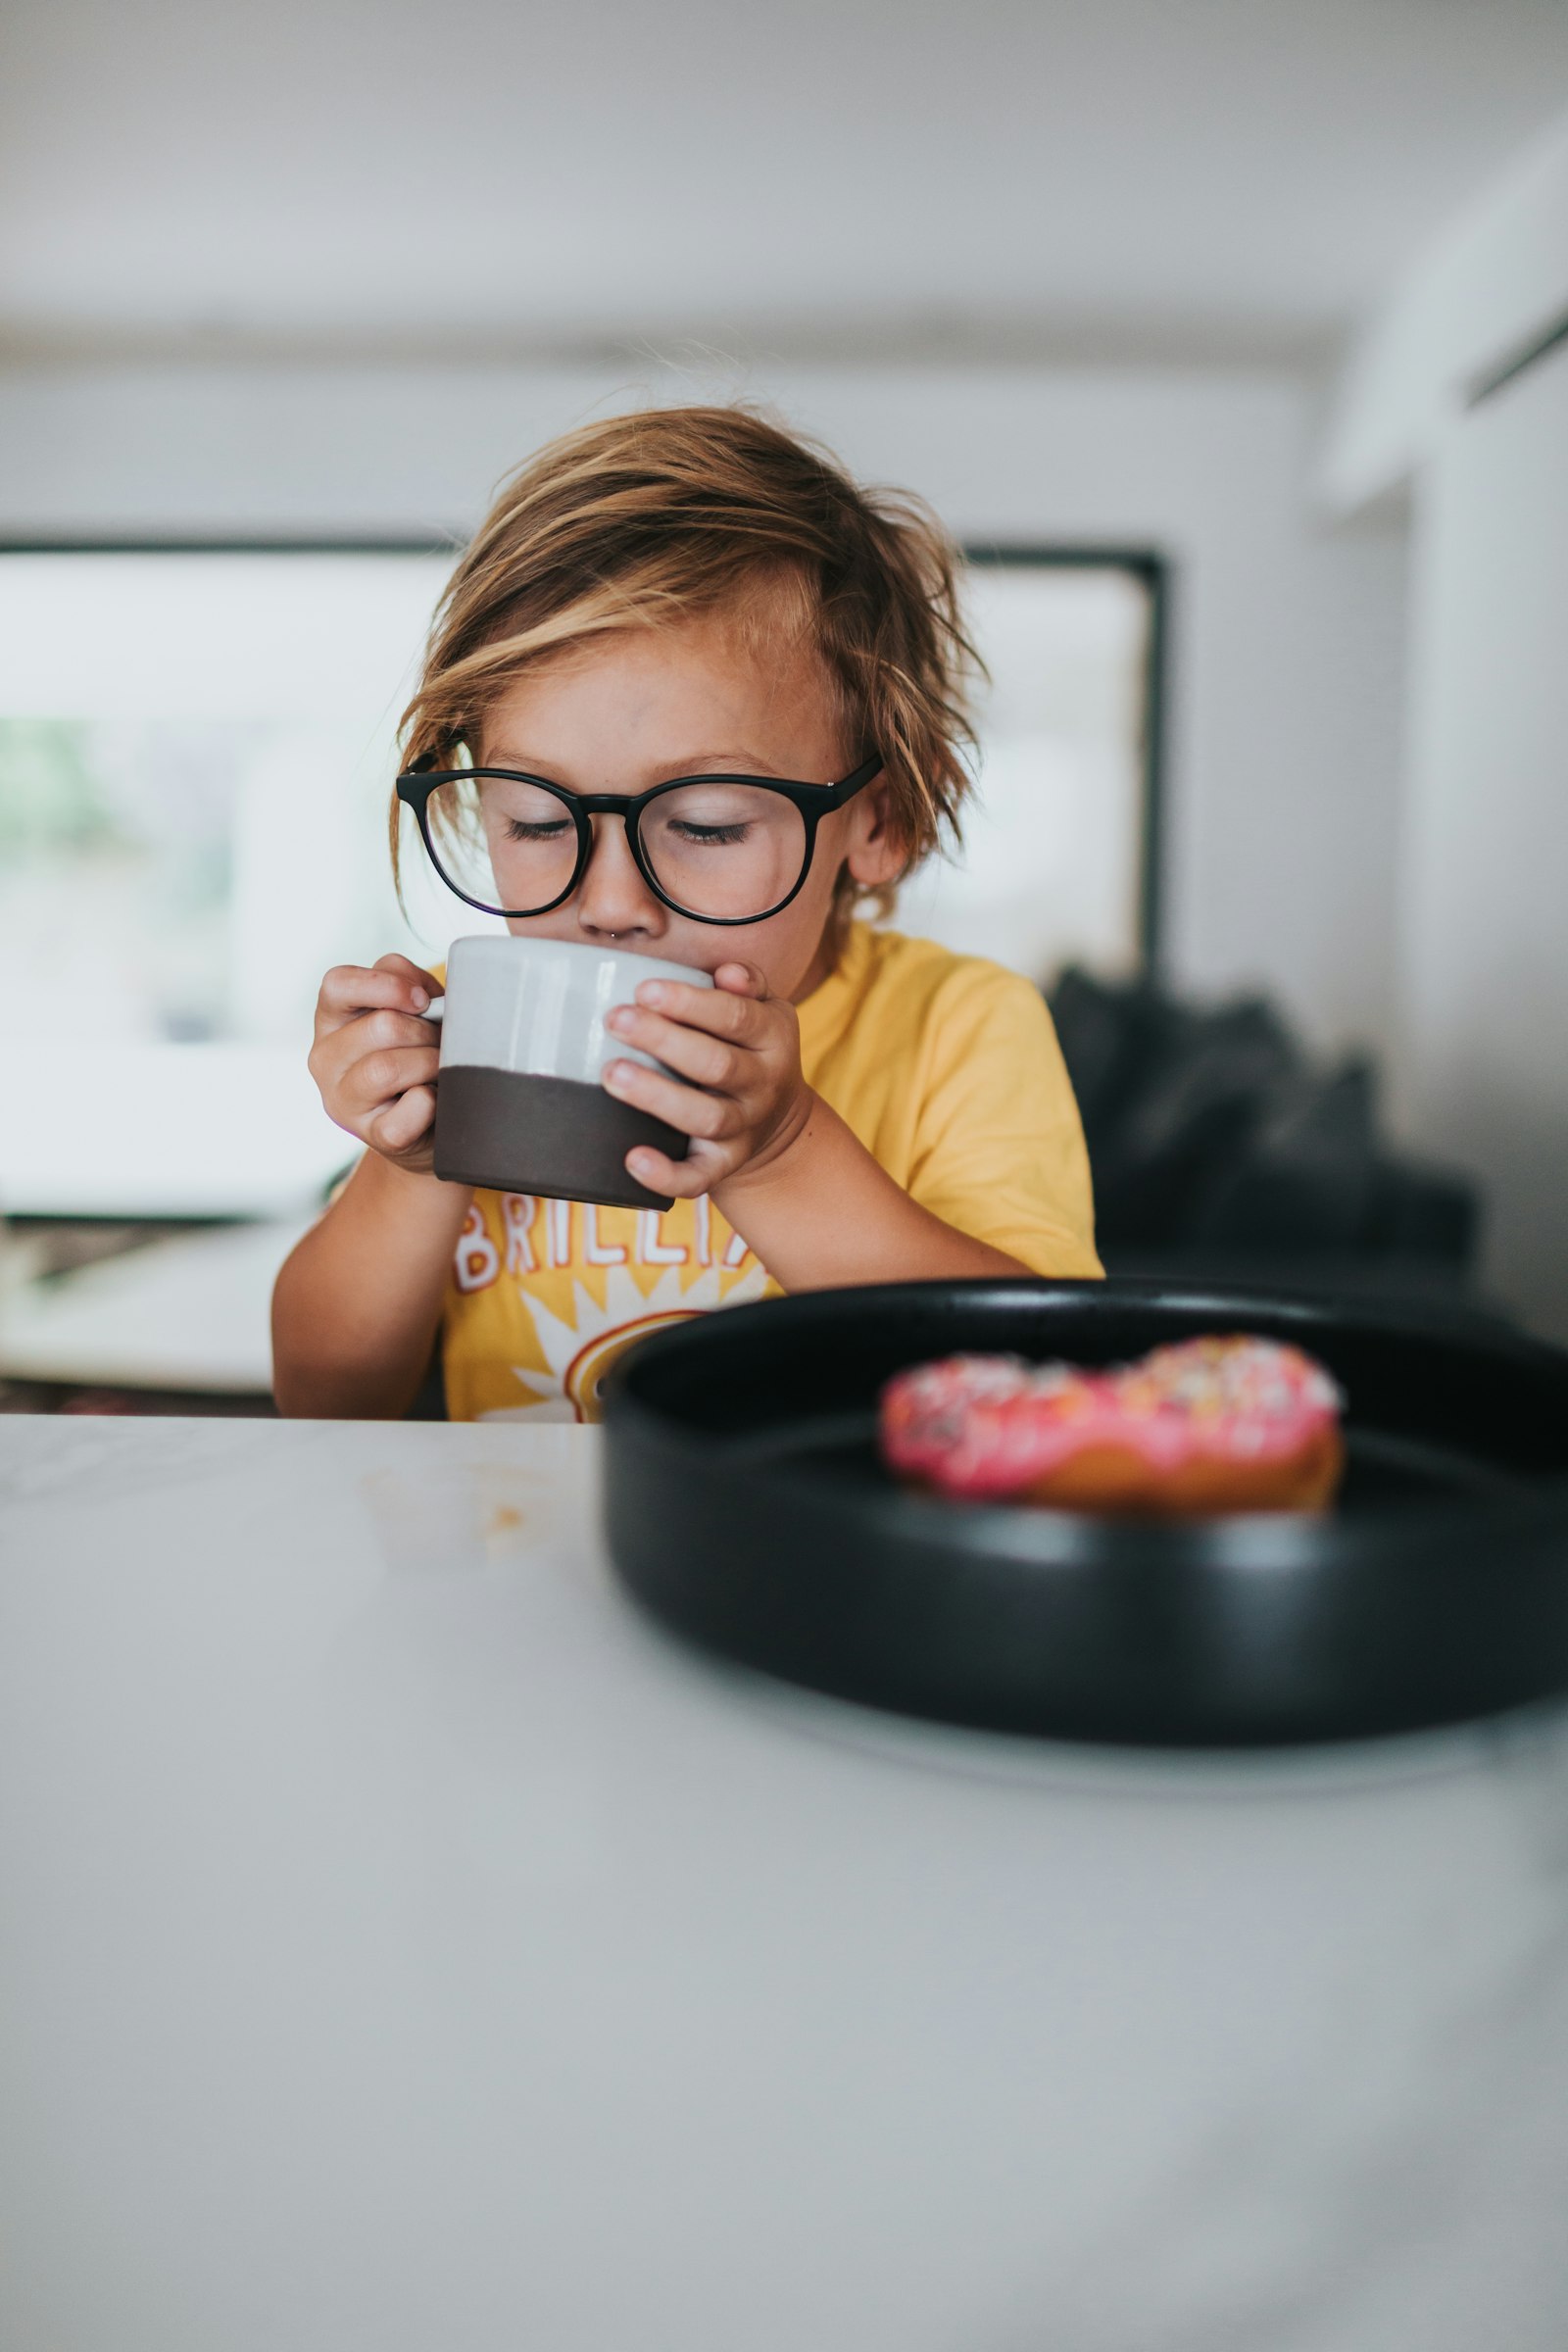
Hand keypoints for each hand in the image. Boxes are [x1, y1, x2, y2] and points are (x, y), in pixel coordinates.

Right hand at [308, 954, 444, 1173]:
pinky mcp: (373, 1135)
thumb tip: (419, 993)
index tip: (423, 1000)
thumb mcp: (410, 1008)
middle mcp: (325, 1059)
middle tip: (442, 1042)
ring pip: (388, 1068)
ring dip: (430, 1063)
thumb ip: (407, 983)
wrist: (428, 1121)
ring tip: (440, 1068)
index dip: (387, 986)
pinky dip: (430, 1103)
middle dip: (427, 1031)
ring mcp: (343, 1101)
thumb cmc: (417, 1052)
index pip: (337, 984)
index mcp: (331, 1020)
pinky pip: (408, 1112)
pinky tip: (434, 1098)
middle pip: (382, 1026)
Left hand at [602, 962, 813, 1200]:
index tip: (644, 989)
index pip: (735, 1017)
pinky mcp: (723, 1165)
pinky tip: (633, 1159)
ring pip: (705, 1118)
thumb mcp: (763, 1009)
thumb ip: (746, 984)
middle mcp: (763, 1085)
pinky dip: (666, 1175)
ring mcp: (743, 1128)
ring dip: (657, 1096)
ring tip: (611, 1074)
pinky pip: (697, 1178)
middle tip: (615, 1020)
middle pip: (716, 1065)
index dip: (689, 1003)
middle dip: (664, 1041)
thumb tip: (727, 973)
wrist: (777, 1120)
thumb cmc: (749, 1047)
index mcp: (772, 1037)